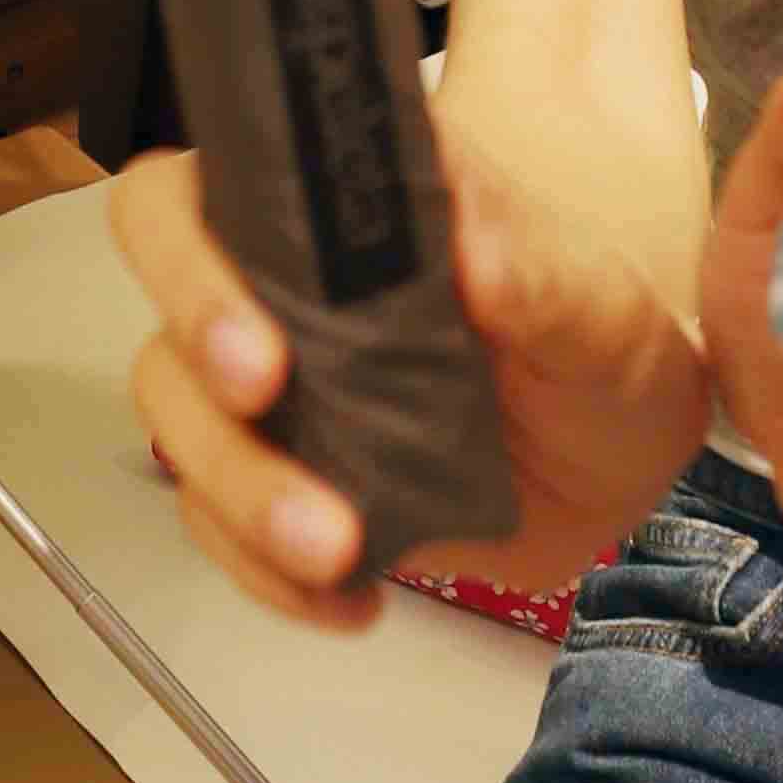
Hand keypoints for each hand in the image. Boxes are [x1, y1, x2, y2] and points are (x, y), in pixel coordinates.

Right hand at [111, 131, 707, 633]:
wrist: (618, 463)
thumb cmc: (599, 346)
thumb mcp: (598, 307)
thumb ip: (542, 272)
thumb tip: (476, 248)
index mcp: (339, 206)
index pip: (207, 183)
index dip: (192, 251)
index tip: (260, 337)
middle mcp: (279, 284)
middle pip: (165, 302)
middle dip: (197, 364)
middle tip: (264, 406)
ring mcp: (271, 389)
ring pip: (183, 425)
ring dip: (239, 493)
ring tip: (336, 550)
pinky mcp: (281, 482)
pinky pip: (224, 533)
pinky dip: (269, 577)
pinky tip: (348, 599)